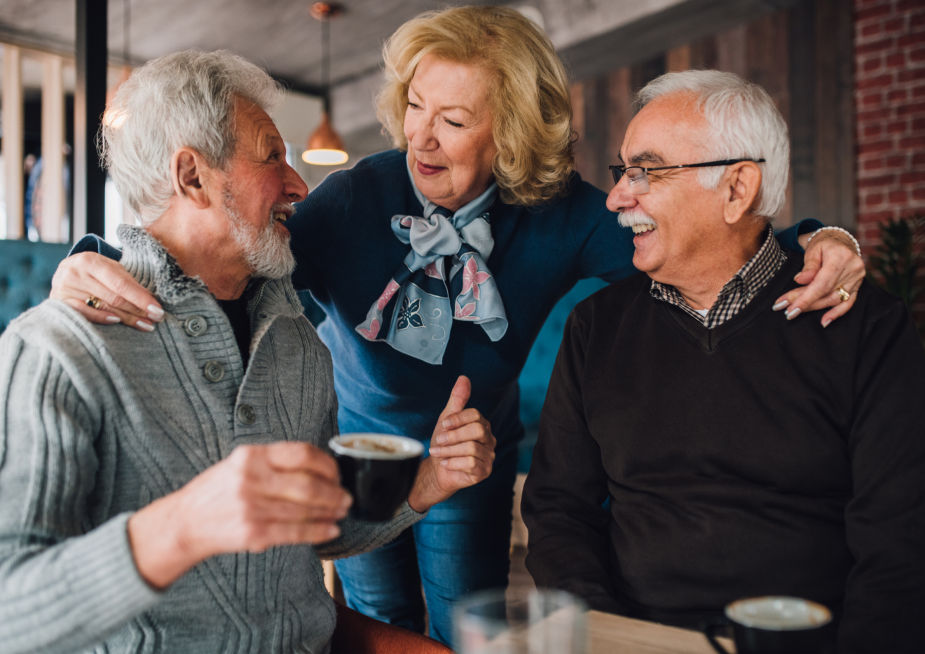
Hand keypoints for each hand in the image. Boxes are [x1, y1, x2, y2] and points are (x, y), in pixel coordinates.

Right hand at [51, 252, 164, 330]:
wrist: (65, 272)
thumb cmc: (95, 272)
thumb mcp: (110, 269)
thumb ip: (127, 281)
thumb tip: (152, 301)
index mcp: (90, 260)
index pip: (121, 283)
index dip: (141, 298)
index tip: (158, 310)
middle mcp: (75, 273)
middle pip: (114, 297)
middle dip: (138, 310)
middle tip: (156, 319)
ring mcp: (64, 288)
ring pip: (103, 307)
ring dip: (127, 318)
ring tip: (145, 325)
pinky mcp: (58, 302)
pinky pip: (83, 314)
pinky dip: (101, 318)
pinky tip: (117, 322)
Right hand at [127, 442, 351, 588]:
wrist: (185, 522)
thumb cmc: (218, 491)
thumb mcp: (241, 463)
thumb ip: (274, 461)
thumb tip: (320, 467)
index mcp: (251, 456)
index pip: (301, 454)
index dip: (327, 464)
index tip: (337, 473)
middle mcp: (251, 478)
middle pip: (308, 484)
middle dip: (334, 492)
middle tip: (346, 497)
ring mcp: (252, 507)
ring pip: (305, 510)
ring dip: (330, 512)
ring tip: (341, 512)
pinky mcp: (254, 533)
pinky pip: (296, 532)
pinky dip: (318, 532)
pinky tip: (330, 529)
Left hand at [407, 375, 495, 512]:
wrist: (438, 470)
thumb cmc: (444, 444)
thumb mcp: (447, 419)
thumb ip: (457, 400)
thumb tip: (464, 378)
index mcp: (482, 424)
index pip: (476, 415)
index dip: (457, 419)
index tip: (443, 425)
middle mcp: (489, 439)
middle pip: (477, 430)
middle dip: (453, 436)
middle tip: (439, 440)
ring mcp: (488, 456)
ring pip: (471, 448)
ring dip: (449, 450)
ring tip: (438, 453)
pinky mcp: (484, 471)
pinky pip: (470, 464)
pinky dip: (453, 463)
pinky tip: (445, 463)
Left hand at [773, 229, 864, 326]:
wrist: (840, 241)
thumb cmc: (823, 245)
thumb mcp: (813, 250)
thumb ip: (809, 266)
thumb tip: (799, 280)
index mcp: (841, 257)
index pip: (821, 283)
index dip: (805, 298)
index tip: (789, 308)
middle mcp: (852, 269)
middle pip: (826, 292)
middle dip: (804, 303)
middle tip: (786, 310)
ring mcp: (857, 278)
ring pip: (834, 299)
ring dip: (814, 308)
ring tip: (796, 312)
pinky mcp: (857, 286)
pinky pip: (848, 303)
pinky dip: (836, 313)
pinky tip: (824, 322)